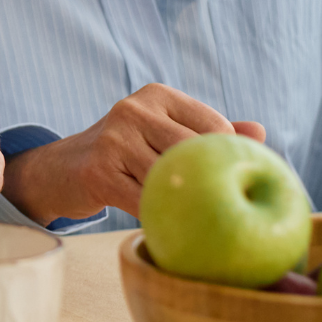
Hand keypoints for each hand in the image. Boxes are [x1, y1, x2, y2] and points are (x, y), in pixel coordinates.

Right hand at [2, 83, 266, 222]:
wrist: (61, 170)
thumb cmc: (124, 152)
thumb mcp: (163, 132)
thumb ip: (208, 131)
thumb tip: (259, 132)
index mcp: (157, 95)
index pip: (213, 125)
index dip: (229, 156)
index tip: (234, 181)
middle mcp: (133, 110)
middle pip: (193, 151)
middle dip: (211, 181)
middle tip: (227, 208)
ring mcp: (112, 140)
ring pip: (170, 179)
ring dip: (186, 203)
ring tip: (200, 220)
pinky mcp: (98, 172)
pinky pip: (144, 201)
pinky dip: (160, 216)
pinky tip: (169, 225)